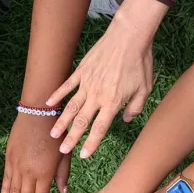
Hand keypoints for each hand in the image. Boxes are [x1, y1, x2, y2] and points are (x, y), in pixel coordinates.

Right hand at [1, 114, 64, 192]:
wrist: (38, 113)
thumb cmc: (56, 133)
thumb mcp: (64, 154)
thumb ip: (62, 174)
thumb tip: (63, 192)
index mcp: (45, 173)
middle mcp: (29, 172)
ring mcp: (17, 165)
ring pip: (14, 191)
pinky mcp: (9, 158)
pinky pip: (6, 178)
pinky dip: (6, 191)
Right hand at [47, 17, 152, 158]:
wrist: (128, 37)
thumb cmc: (139, 63)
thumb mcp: (145, 88)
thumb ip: (135, 107)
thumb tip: (127, 119)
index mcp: (112, 102)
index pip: (100, 128)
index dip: (91, 143)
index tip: (83, 155)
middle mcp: (97, 96)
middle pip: (81, 121)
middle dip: (71, 137)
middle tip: (62, 150)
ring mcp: (87, 83)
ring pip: (71, 106)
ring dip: (61, 121)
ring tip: (53, 134)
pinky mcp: (81, 71)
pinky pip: (66, 85)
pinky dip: (57, 94)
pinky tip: (48, 103)